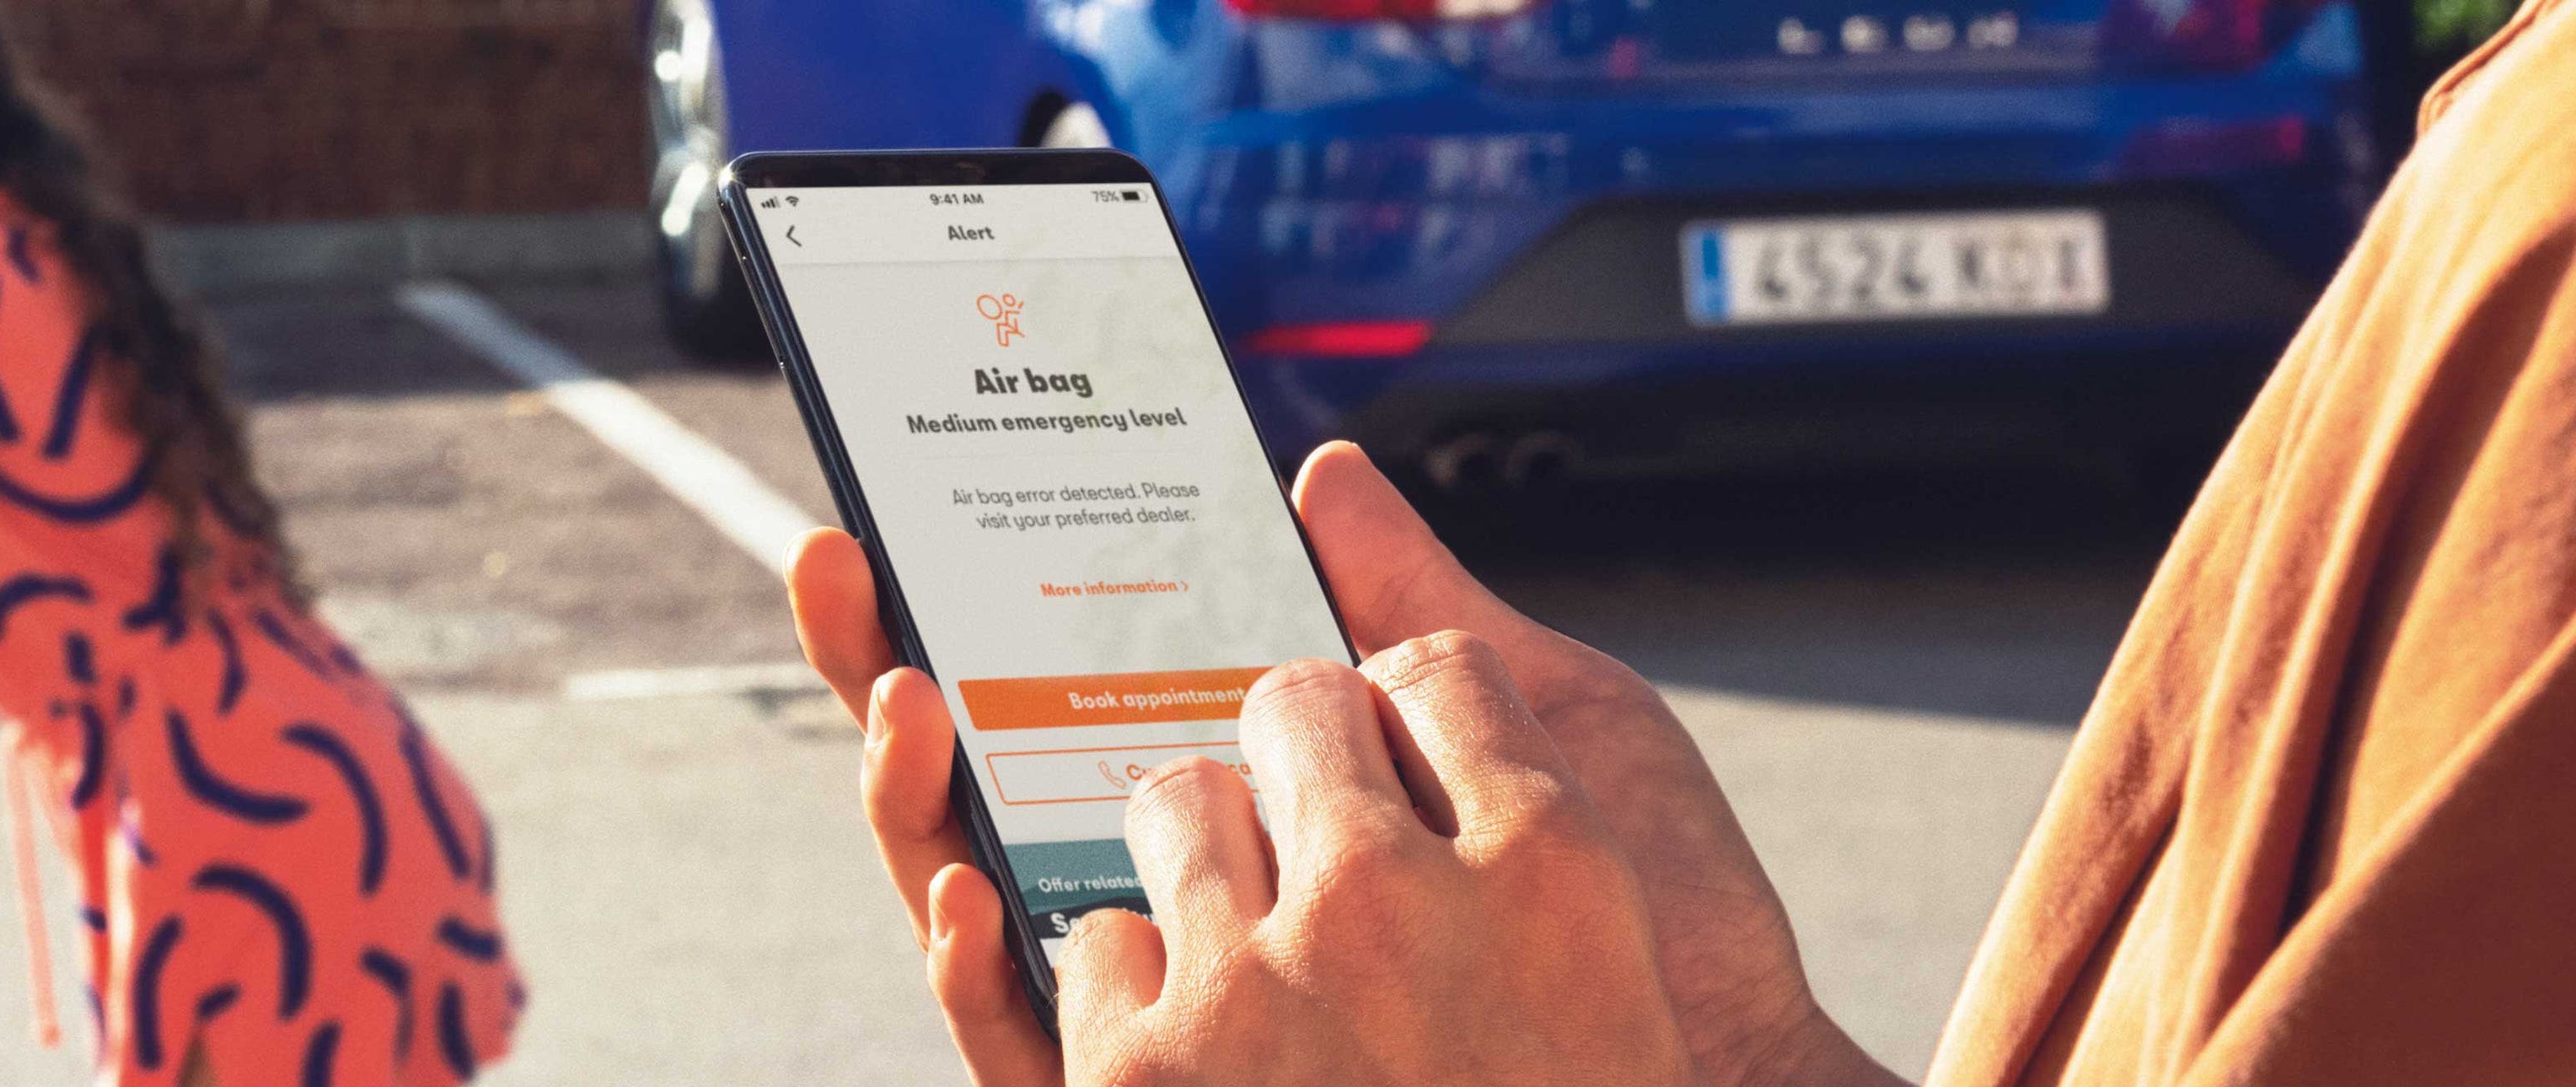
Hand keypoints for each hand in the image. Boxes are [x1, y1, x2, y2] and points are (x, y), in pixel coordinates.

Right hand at [785, 442, 1894, 1085]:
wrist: (1727, 1075)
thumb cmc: (1664, 924)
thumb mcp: (1541, 731)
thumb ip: (1415, 617)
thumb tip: (1316, 470)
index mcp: (1263, 796)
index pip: (1075, 685)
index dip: (979, 602)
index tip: (908, 510)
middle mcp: (1195, 895)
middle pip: (989, 778)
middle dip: (895, 667)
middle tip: (848, 564)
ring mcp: (1173, 1003)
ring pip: (978, 898)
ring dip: (914, 797)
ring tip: (912, 698)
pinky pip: (1025, 1048)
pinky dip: (979, 968)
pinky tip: (979, 889)